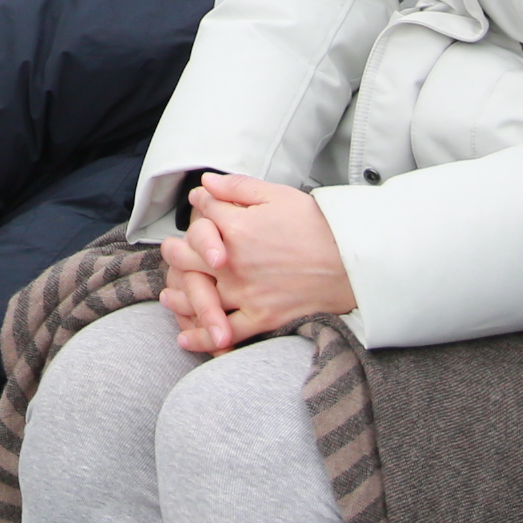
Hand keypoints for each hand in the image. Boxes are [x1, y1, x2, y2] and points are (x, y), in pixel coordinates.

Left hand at [157, 174, 355, 353]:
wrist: (353, 263)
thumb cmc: (318, 225)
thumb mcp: (279, 195)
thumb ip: (238, 187)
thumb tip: (205, 183)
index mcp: (237, 227)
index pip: (203, 215)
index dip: (200, 208)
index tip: (200, 206)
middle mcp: (234, 262)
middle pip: (187, 257)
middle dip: (175, 253)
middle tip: (172, 252)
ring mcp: (246, 293)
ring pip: (199, 297)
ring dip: (178, 297)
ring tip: (168, 296)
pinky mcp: (262, 318)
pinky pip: (225, 333)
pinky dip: (203, 338)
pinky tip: (186, 338)